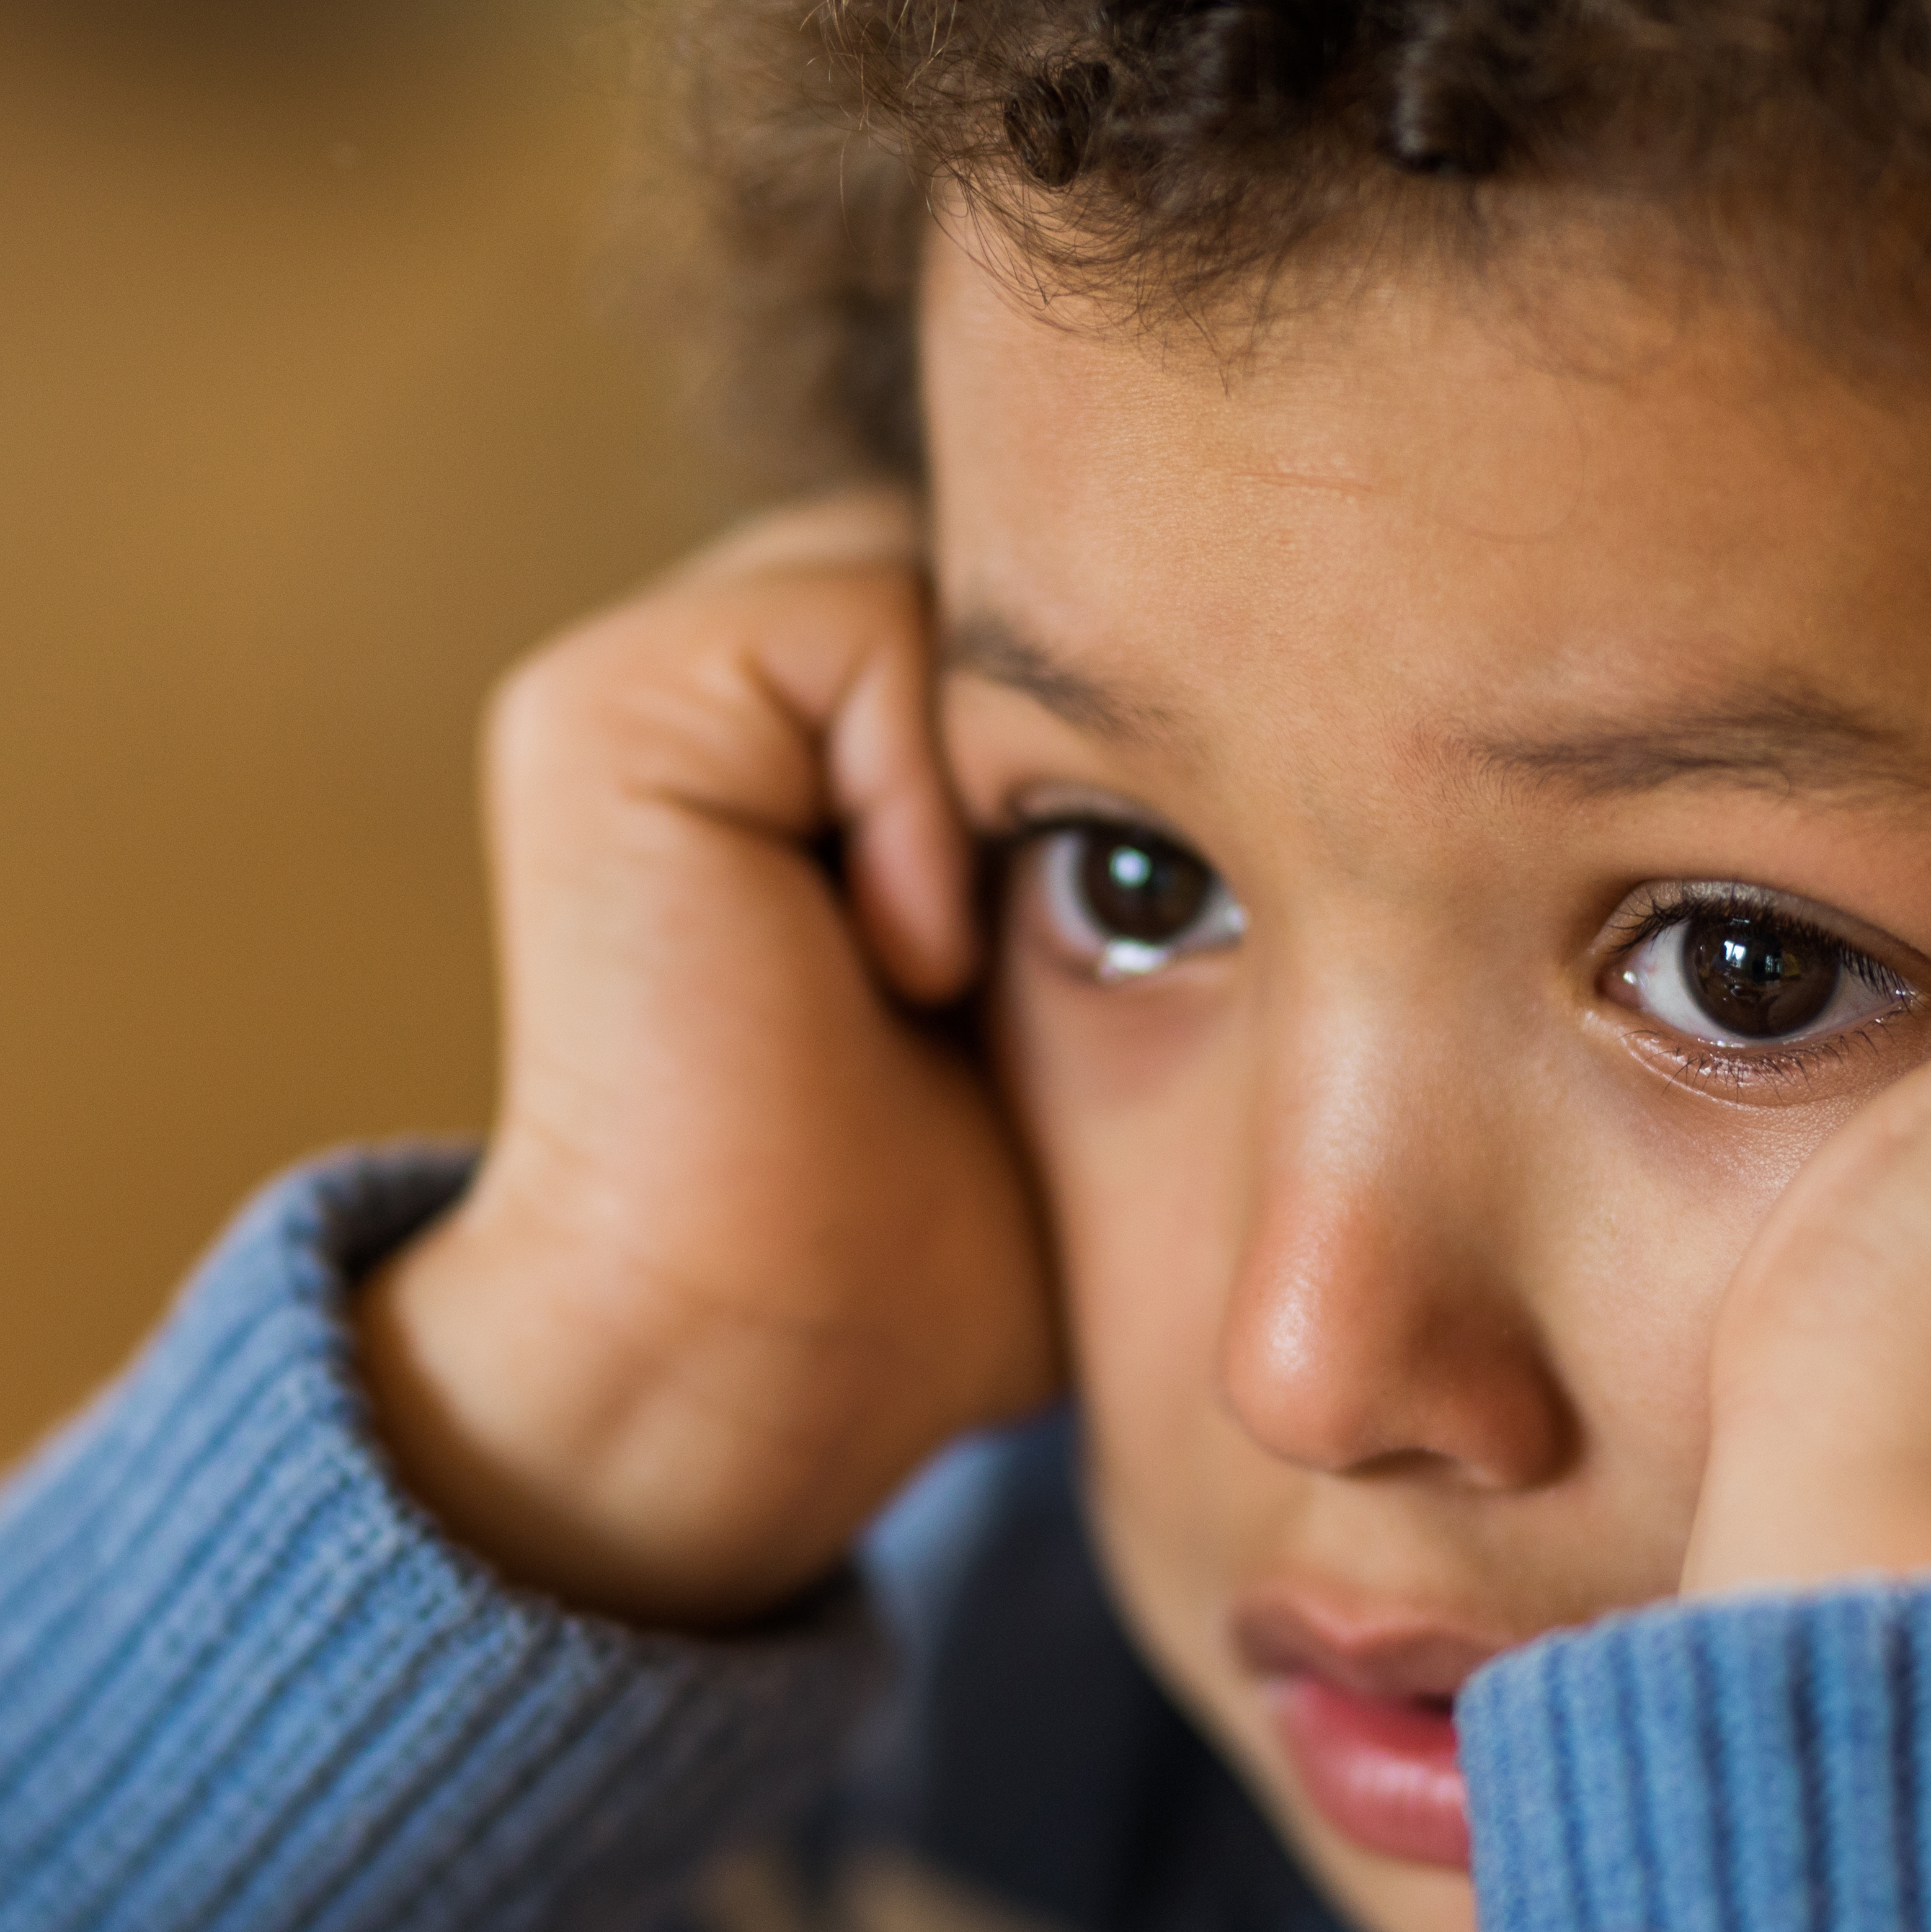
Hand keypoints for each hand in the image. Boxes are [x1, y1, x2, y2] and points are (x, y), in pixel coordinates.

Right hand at [360, 495, 1059, 1628]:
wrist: (761, 1362)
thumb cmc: (931, 1242)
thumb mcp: (1072, 990)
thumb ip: (1116, 812)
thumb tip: (1319, 681)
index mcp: (812, 742)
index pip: (1039, 607)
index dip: (1135, 729)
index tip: (1128, 922)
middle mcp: (716, 683)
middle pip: (999, 569)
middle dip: (1072, 735)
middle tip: (1068, 934)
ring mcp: (642, 676)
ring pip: (943, 578)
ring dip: (991, 778)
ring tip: (943, 966)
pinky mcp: (611, 702)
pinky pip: (862, 621)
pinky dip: (918, 789)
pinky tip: (894, 952)